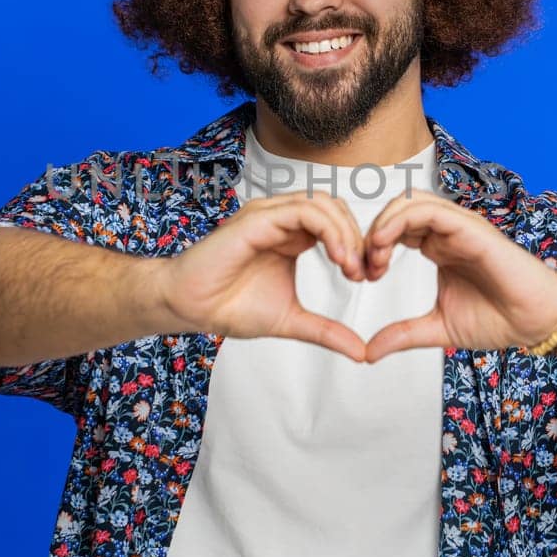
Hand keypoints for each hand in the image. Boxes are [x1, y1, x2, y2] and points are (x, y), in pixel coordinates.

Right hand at [157, 190, 370, 362]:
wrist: (191, 308)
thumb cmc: (230, 308)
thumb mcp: (291, 321)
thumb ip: (326, 332)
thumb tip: (362, 353)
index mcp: (292, 236)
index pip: (337, 222)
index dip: (358, 245)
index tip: (366, 277)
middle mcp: (281, 220)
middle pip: (335, 207)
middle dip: (357, 236)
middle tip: (362, 272)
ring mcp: (268, 216)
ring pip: (322, 203)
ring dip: (345, 232)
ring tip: (351, 266)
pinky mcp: (256, 220)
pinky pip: (302, 211)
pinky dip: (328, 230)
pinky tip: (337, 257)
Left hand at [360, 192, 556, 362]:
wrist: (536, 322)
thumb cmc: (498, 320)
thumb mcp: (437, 329)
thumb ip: (403, 335)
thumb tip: (368, 353)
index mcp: (437, 247)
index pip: (394, 228)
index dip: (372, 246)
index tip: (364, 276)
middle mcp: (446, 232)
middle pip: (397, 209)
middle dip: (372, 233)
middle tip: (364, 266)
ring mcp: (459, 226)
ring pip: (409, 201)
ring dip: (383, 222)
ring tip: (373, 253)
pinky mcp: (471, 228)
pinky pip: (429, 209)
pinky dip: (400, 220)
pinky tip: (385, 243)